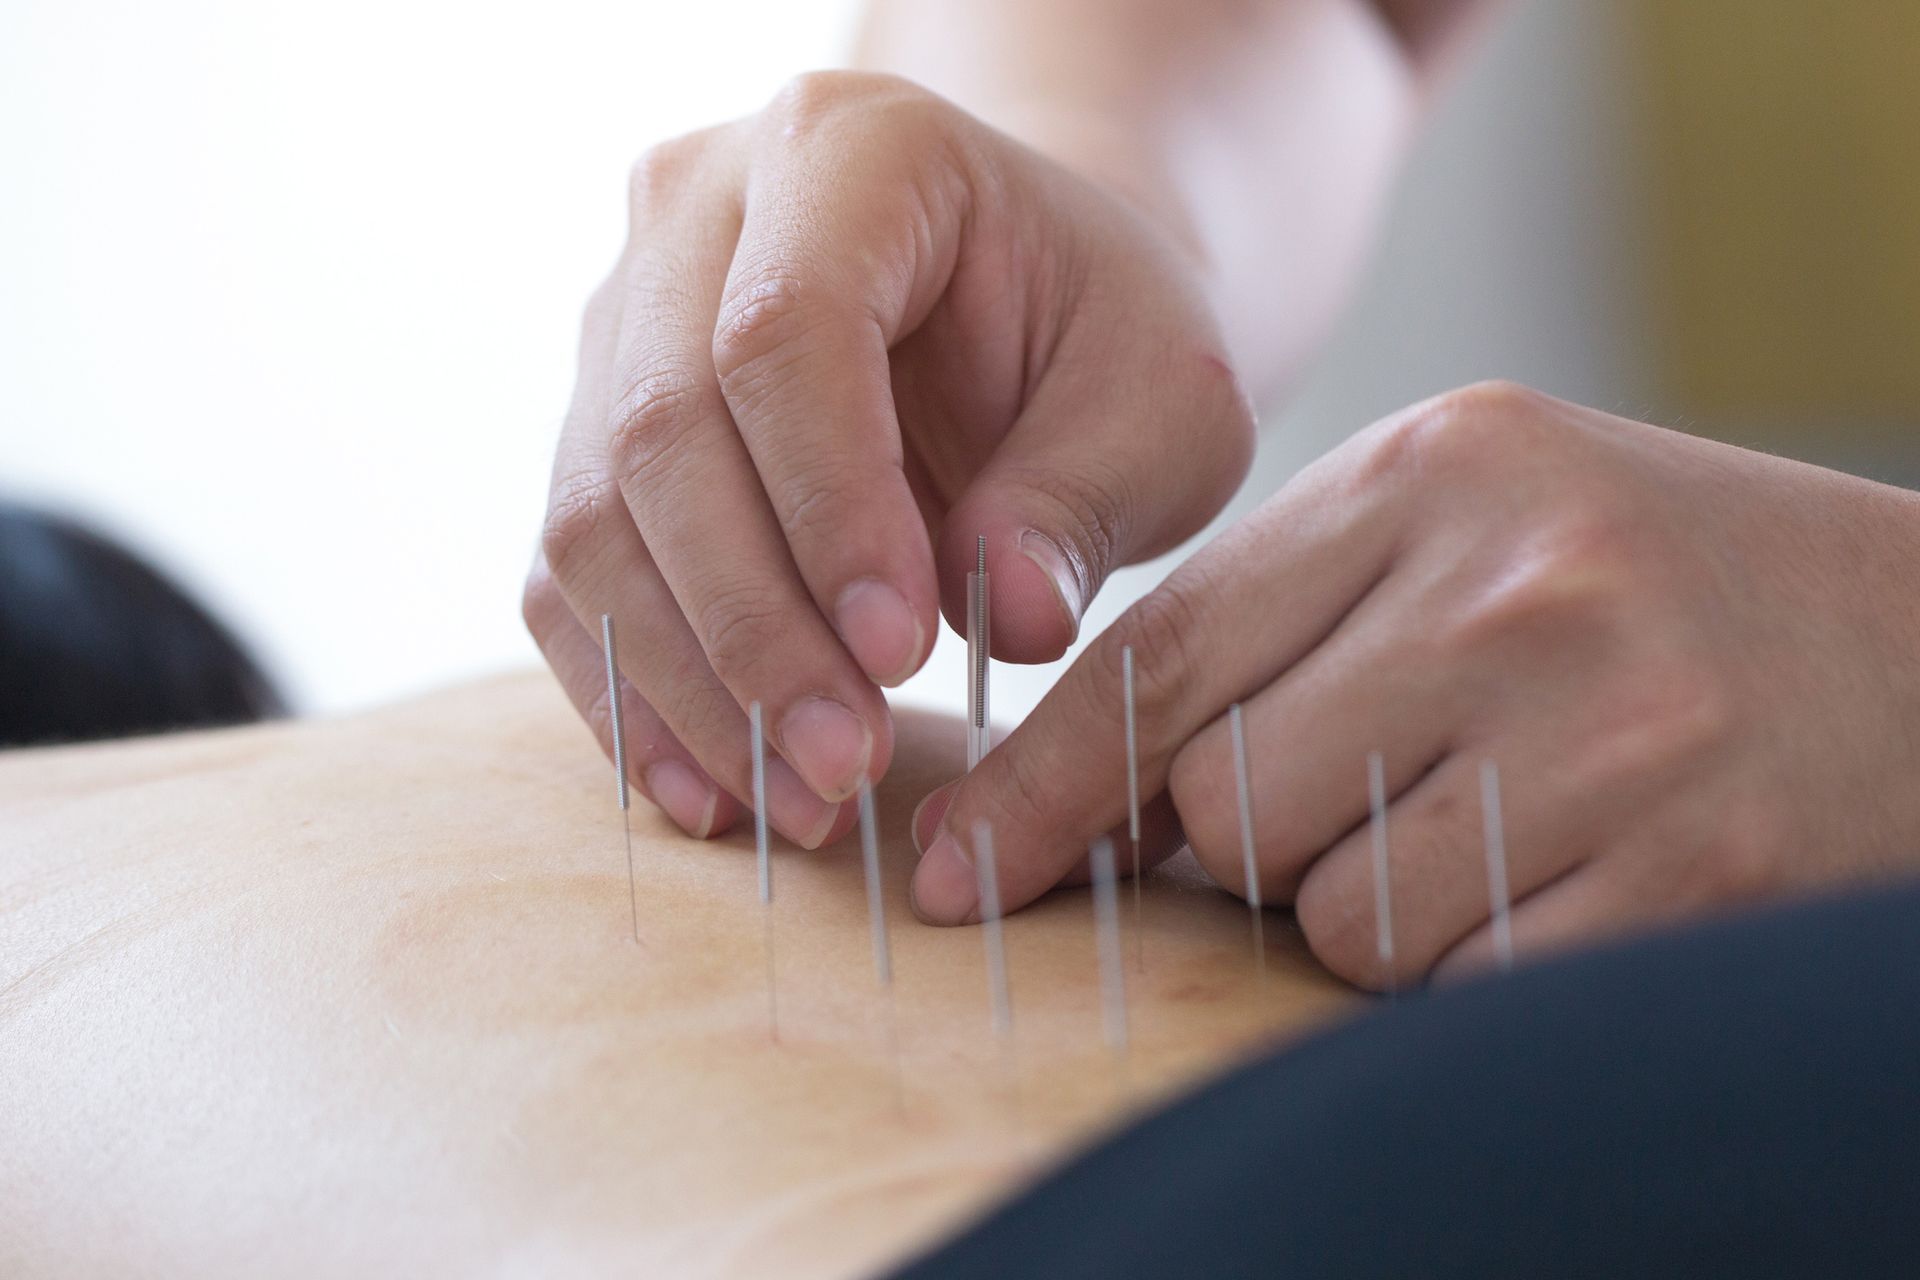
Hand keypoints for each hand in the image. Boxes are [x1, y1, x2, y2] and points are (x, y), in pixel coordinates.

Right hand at [523, 72, 1252, 847]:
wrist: (1025, 304)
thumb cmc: (1100, 334)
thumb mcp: (1160, 399)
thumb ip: (1088, 495)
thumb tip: (1011, 620)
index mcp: (847, 148)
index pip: (783, 332)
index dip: (828, 507)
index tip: (902, 656)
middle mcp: (696, 210)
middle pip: (662, 430)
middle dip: (750, 626)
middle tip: (843, 766)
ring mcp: (622, 315)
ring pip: (593, 514)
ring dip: (685, 683)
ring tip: (794, 801)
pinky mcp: (593, 425)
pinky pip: (567, 573)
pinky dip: (628, 692)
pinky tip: (710, 790)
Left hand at [912, 381, 1919, 986]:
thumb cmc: (1650, 586)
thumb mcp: (1464, 530)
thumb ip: (1283, 629)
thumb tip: (1100, 809)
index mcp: (1435, 470)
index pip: (1162, 654)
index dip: (1040, 784)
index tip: (957, 871)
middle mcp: (1517, 583)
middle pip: (1228, 802)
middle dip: (1260, 840)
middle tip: (1380, 788)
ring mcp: (1614, 725)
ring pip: (1337, 916)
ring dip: (1379, 907)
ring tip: (1500, 820)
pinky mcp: (1689, 870)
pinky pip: (1463, 981)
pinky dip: (1478, 958)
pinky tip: (1569, 871)